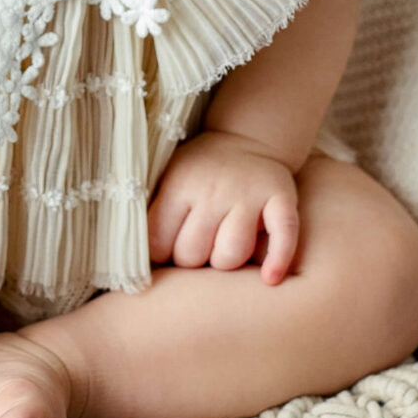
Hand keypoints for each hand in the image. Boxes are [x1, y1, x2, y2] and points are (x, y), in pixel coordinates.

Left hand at [147, 130, 300, 285]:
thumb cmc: (200, 171)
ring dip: (225, 262)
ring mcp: (248, 195)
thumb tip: (135, 263)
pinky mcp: (281, 199)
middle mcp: (213, 190)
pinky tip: (269, 278)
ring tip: (223, 252)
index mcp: (180, 185)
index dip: (160, 256)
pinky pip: (283, 236)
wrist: (248, 138)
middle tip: (197, 249)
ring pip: (231, 255)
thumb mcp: (168, 178)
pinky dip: (278, 260)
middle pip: (192, 255)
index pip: (158, 242)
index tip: (167, 251)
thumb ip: (153, 214)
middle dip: (191, 262)